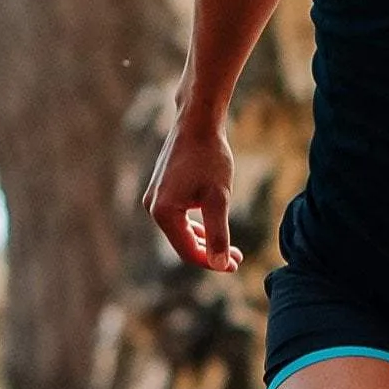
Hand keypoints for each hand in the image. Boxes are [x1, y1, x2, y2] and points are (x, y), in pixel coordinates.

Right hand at [144, 111, 239, 269]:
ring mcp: (154, 198)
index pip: (188, 252)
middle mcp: (152, 208)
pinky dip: (196, 225)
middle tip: (236, 257)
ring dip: (204, 240)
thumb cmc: (209, 158)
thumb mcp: (218, 198)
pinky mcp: (160, 189)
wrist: (197, 122)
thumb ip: (218, 233)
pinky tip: (212, 225)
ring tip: (229, 246)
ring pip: (181, 231)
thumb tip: (220, 265)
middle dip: (210, 252)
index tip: (236, 264)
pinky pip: (178, 217)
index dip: (213, 262)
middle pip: (183, 243)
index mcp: (163, 213)